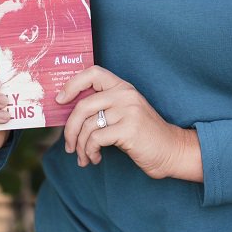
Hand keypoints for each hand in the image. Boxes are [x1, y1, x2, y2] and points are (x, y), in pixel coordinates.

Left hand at [57, 65, 202, 180]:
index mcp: (122, 87)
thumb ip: (104, 107)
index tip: (60, 100)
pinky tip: (96, 158)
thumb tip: (68, 114)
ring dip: (81, 146)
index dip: (72, 84)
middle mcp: (125, 94)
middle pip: (83, 106)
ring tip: (84, 157)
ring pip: (87, 126)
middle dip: (70, 129)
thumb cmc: (143, 135)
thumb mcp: (124, 113)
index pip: (93, 73)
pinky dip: (90, 152)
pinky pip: (96, 139)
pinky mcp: (129, 129)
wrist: (171, 150)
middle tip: (69, 146)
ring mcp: (128, 110)